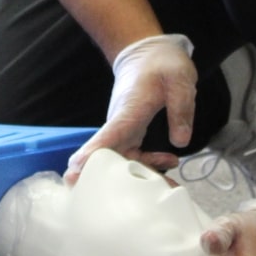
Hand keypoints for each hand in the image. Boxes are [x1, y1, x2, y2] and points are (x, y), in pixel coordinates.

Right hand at [65, 32, 195, 179]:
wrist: (148, 52)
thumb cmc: (163, 64)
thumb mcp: (180, 80)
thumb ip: (181, 109)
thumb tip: (180, 142)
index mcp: (128, 110)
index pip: (108, 136)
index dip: (92, 155)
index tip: (74, 173)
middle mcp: (120, 123)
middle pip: (109, 156)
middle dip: (113, 181)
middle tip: (133, 202)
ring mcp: (123, 129)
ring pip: (122, 160)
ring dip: (139, 176)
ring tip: (169, 186)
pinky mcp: (130, 132)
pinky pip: (133, 155)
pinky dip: (148, 165)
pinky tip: (170, 163)